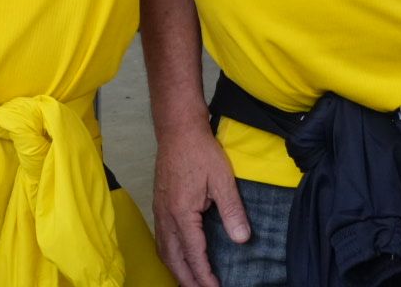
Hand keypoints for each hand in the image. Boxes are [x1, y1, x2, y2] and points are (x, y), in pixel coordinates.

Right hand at [151, 121, 249, 286]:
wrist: (177, 129)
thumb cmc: (200, 150)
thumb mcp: (223, 180)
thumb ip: (232, 211)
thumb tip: (242, 239)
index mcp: (181, 213)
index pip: (194, 255)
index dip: (205, 276)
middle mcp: (166, 216)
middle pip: (174, 259)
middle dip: (188, 280)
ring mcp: (159, 210)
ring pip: (164, 251)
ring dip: (177, 269)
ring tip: (190, 280)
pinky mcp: (159, 203)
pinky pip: (162, 238)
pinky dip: (170, 254)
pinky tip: (180, 255)